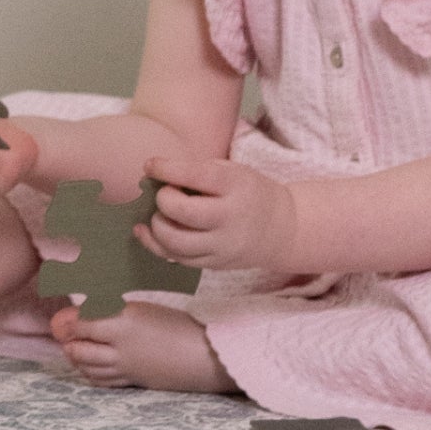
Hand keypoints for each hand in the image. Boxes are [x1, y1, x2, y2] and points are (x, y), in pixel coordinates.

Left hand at [140, 151, 297, 273]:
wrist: (282, 229)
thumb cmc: (248, 192)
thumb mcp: (233, 172)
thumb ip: (198, 172)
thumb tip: (154, 175)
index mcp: (236, 186)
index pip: (197, 176)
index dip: (167, 169)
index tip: (150, 165)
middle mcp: (231, 218)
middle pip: (183, 213)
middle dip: (163, 200)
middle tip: (163, 194)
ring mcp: (224, 245)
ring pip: (176, 243)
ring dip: (156, 227)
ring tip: (158, 215)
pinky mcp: (216, 264)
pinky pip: (178, 259)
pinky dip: (156, 245)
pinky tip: (148, 231)